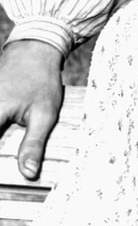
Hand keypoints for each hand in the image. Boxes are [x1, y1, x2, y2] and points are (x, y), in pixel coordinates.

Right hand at [0, 40, 63, 178]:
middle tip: (10, 160)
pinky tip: (7, 136)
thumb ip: (34, 144)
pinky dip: (0, 130)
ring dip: (1, 139)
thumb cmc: (41, 79)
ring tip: (11, 140)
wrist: (35, 48)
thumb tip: (28, 174)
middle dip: (2, 149)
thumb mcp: (45, 112)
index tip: (5, 178)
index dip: (0, 165)